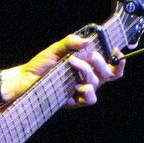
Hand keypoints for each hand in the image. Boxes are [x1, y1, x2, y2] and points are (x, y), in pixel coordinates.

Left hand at [0, 34, 124, 106]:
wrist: (25, 78)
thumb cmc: (41, 64)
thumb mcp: (55, 49)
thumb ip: (70, 42)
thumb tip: (88, 41)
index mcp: (87, 67)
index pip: (110, 66)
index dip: (118, 61)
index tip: (117, 52)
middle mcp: (87, 79)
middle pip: (106, 73)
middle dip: (99, 62)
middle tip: (87, 55)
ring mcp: (81, 90)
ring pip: (97, 82)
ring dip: (87, 70)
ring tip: (71, 62)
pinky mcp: (74, 101)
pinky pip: (90, 98)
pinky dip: (88, 90)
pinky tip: (79, 85)